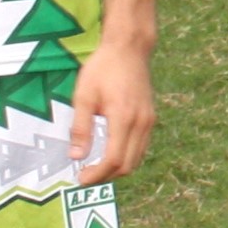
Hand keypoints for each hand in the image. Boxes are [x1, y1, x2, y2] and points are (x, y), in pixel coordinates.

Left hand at [68, 45, 157, 185]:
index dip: (97, 174)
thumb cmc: (103, 68)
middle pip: (128, 165)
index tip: (81, 179)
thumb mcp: (84, 96)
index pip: (114, 159)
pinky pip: (141, 147)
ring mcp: (149, 121)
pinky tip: (110, 152)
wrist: (129, 48)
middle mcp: (141, 123)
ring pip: (137, 159)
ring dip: (117, 168)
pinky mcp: (150, 118)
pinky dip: (127, 157)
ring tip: (96, 167)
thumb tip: (76, 157)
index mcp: (124, 118)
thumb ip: (81, 128)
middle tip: (85, 176)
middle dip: (106, 176)